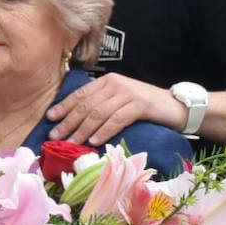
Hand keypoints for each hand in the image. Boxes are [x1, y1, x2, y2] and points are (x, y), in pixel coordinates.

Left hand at [46, 73, 185, 145]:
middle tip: (55, 136)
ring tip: (71, 143)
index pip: (80, 94)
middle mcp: (115, 84)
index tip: (49, 119)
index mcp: (107, 81)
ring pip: (99, 113)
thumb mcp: (118, 101)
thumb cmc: (144, 107)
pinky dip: (104, 131)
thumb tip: (74, 122)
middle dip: (68, 122)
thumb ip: (101, 105)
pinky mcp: (140, 105)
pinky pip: (117, 119)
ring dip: (82, 130)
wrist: (175, 107)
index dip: (64, 106)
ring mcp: (128, 93)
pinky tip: (94, 141)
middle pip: (86, 105)